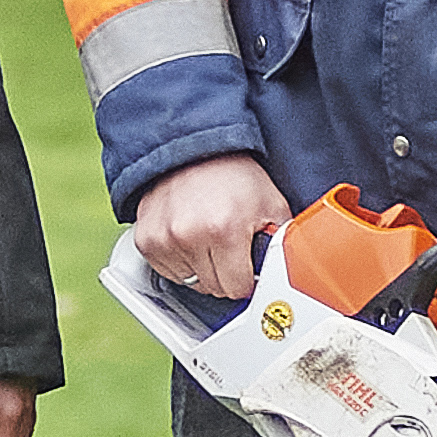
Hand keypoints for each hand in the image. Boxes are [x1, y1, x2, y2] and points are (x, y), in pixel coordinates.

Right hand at [133, 153, 292, 295]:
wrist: (194, 148)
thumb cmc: (232, 174)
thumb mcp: (272, 204)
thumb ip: (283, 242)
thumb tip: (292, 271)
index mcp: (224, 230)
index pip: (237, 288)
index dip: (247, 278)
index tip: (247, 265)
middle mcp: (189, 236)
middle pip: (213, 288)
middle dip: (226, 273)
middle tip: (229, 245)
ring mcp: (163, 239)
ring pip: (190, 283)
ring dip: (202, 267)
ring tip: (208, 237)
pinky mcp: (145, 240)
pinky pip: (168, 273)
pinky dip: (180, 262)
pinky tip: (189, 237)